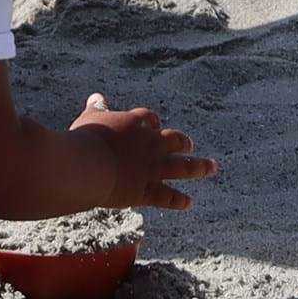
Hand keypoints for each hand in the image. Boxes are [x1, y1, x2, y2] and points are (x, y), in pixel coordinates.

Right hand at [69, 92, 218, 210]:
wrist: (89, 165)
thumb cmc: (85, 138)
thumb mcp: (90, 118)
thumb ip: (96, 108)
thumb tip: (97, 97)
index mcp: (134, 124)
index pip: (148, 118)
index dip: (152, 121)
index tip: (154, 123)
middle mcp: (149, 145)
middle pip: (173, 140)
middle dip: (182, 142)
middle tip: (190, 144)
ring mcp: (151, 168)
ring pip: (181, 167)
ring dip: (198, 167)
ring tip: (211, 166)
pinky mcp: (146, 191)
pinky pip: (167, 196)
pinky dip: (178, 199)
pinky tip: (188, 201)